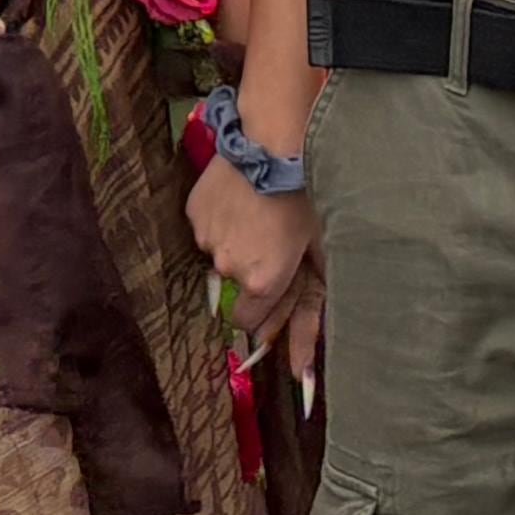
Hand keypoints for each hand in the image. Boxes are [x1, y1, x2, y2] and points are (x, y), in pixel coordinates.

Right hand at [186, 155, 322, 373]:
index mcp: (261, 283)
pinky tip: (241, 197)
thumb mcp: (320, 251)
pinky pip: (207, 226)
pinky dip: (222, 218)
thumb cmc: (306, 198)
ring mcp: (207, 238)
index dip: (264, 307)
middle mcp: (228, 268)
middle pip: (235, 286)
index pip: (250, 322)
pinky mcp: (194, 212)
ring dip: (237, 242)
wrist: (272, 142)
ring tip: (259, 211)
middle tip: (272, 239)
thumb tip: (302, 371)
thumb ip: (311, 310)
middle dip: (251, 271)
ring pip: (220, 254)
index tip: (273, 287)